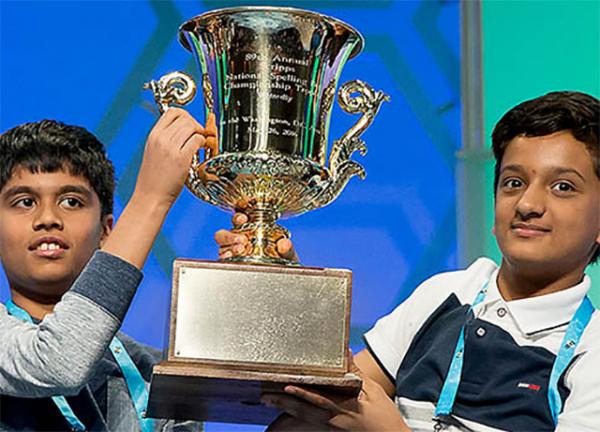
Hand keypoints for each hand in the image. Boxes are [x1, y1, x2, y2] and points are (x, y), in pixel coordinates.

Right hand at [133, 108, 215, 207]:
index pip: (173, 112)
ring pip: (192, 127)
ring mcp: (170, 148)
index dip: (186, 116)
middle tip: (199, 135)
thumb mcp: (154, 152)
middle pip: (185, 118)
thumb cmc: (153, 179)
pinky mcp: (181, 159)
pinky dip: (203, 142)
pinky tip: (202, 150)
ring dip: (201, 133)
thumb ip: (165, 140)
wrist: (150, 197)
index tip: (191, 125)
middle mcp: (161, 138)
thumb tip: (183, 132)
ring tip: (202, 143)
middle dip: (196, 125)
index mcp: (154, 135)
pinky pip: (197, 140)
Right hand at [214, 212, 298, 260]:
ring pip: (222, 245)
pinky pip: (222, 259)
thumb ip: (287, 248)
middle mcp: (240, 239)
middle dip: (230, 234)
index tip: (243, 219)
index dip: (238, 217)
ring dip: (228, 245)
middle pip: (224, 233)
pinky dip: (224, 257)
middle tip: (242, 239)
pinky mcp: (232, 264)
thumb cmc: (284, 260)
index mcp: (252, 230)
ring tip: (239, 249)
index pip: (240, 219)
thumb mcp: (288, 253)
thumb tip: (284, 243)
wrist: (284, 276)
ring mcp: (234, 252)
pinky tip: (230, 257)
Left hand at [262, 361, 409, 430]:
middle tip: (265, 396)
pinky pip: (310, 423)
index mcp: (343, 406)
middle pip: (303, 410)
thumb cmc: (384, 415)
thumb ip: (356, 372)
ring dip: (286, 409)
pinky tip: (289, 410)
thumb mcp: (373, 390)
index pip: (317, 397)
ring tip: (269, 401)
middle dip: (283, 402)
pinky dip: (297, 416)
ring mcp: (331, 428)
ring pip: (304, 417)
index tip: (285, 385)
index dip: (300, 391)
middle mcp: (334, 419)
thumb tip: (344, 352)